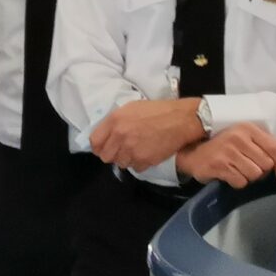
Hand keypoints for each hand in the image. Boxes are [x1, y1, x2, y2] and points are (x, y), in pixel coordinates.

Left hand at [89, 98, 206, 172]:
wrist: (181, 120)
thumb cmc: (158, 111)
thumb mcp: (131, 108)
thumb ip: (116, 122)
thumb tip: (107, 135)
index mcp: (115, 120)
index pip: (95, 142)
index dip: (99, 146)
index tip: (105, 147)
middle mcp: (120, 136)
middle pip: (106, 157)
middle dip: (113, 154)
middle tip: (123, 149)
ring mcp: (132, 150)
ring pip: (121, 164)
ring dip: (127, 159)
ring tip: (138, 149)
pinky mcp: (144, 160)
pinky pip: (135, 168)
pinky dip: (140, 163)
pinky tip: (147, 153)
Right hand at [176, 123, 275, 189]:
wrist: (192, 151)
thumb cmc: (224, 147)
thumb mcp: (247, 143)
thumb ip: (271, 152)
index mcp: (249, 128)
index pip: (275, 148)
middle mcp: (239, 137)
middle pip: (266, 165)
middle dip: (261, 171)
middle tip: (249, 168)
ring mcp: (228, 151)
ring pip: (255, 175)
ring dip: (248, 177)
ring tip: (237, 170)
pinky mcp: (219, 165)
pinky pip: (240, 182)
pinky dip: (237, 182)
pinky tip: (228, 175)